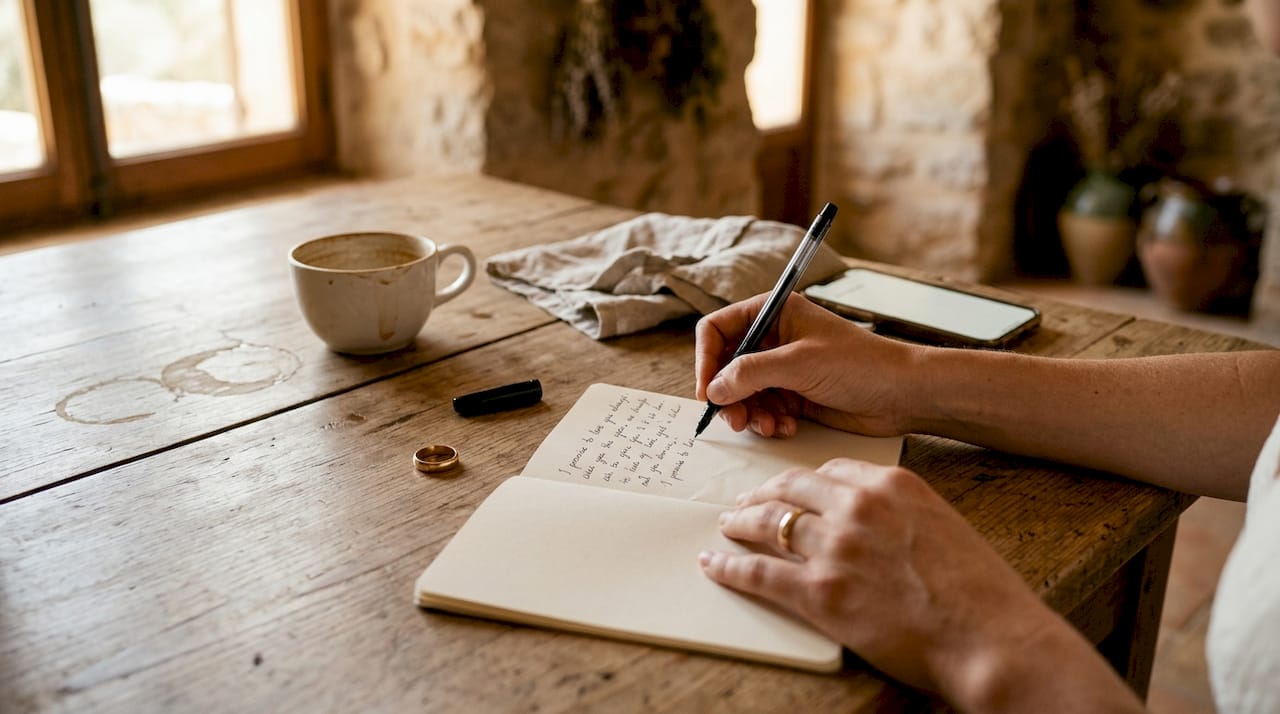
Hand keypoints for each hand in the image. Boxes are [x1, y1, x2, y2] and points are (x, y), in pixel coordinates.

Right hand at [695, 293, 919, 437]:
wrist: (903, 394)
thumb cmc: (861, 364)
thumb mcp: (798, 364)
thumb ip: (749, 373)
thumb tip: (713, 389)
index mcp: (773, 313)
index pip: (718, 330)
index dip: (706, 360)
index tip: (708, 391)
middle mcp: (774, 339)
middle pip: (726, 366)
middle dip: (729, 395)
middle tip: (736, 420)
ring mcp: (783, 368)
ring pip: (743, 393)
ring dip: (750, 413)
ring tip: (768, 426)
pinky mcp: (794, 395)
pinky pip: (763, 410)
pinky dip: (768, 422)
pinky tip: (787, 428)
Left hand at [699, 459, 1142, 710]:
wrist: (990, 637)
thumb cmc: (979, 592)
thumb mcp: (942, 527)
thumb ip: (899, 514)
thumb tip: (870, 523)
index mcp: (891, 485)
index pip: (830, 470)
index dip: (802, 482)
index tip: (790, 489)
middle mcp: (858, 507)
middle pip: (791, 489)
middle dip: (762, 495)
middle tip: (746, 503)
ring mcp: (836, 548)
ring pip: (768, 524)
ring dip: (740, 524)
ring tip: (728, 527)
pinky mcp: (820, 592)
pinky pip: (760, 572)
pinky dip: (730, 567)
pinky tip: (715, 564)